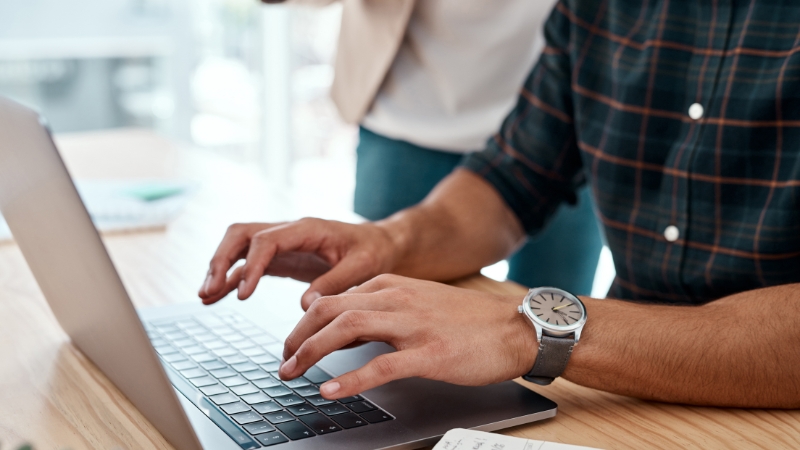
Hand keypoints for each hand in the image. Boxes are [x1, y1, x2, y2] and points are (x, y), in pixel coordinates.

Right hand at [198, 219, 399, 308]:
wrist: (380, 244)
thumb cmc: (373, 251)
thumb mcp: (364, 266)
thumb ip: (336, 282)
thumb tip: (306, 305)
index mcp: (308, 229)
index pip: (267, 240)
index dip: (251, 265)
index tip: (244, 294)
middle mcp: (289, 231)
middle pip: (242, 234)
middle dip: (221, 259)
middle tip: (210, 288)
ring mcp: (282, 244)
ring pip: (238, 247)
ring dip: (220, 268)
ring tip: (205, 296)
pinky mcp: (281, 258)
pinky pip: (247, 264)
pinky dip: (231, 279)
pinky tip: (215, 297)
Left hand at [278, 274, 537, 398]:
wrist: (516, 328)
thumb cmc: (469, 320)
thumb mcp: (420, 301)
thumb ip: (383, 309)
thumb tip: (345, 327)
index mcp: (393, 286)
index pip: (334, 297)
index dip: (305, 321)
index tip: (293, 342)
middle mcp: (398, 299)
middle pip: (331, 309)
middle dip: (298, 335)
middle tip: (283, 359)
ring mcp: (413, 325)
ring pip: (347, 329)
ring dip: (312, 351)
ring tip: (292, 372)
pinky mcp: (430, 354)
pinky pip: (381, 365)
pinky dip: (350, 378)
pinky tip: (331, 390)